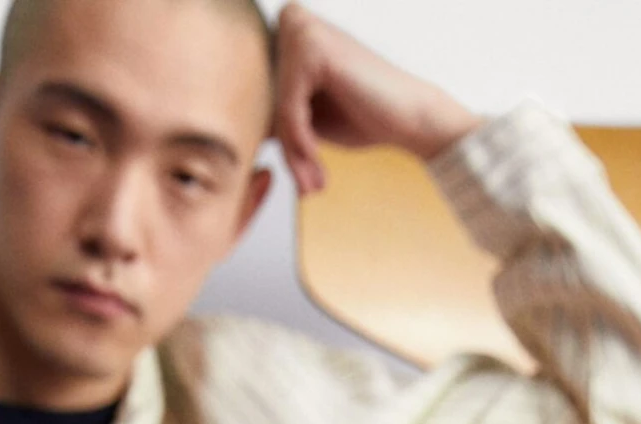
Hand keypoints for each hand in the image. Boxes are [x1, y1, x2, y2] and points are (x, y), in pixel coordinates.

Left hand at [273, 4, 477, 194]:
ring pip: (275, 110)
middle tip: (309, 185)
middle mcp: (292, 21)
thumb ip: (271, 111)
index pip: (259, 94)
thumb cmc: (363, 115)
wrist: (410, 118)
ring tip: (314, 183)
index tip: (299, 174)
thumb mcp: (306, 114)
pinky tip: (318, 165)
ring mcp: (301, 30)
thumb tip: (230, 129)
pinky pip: (288, 112)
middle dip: (285, 150)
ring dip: (293, 154)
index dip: (276, 140)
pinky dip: (301, 144)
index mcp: (288, 30)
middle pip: (266, 101)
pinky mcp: (312, 48)